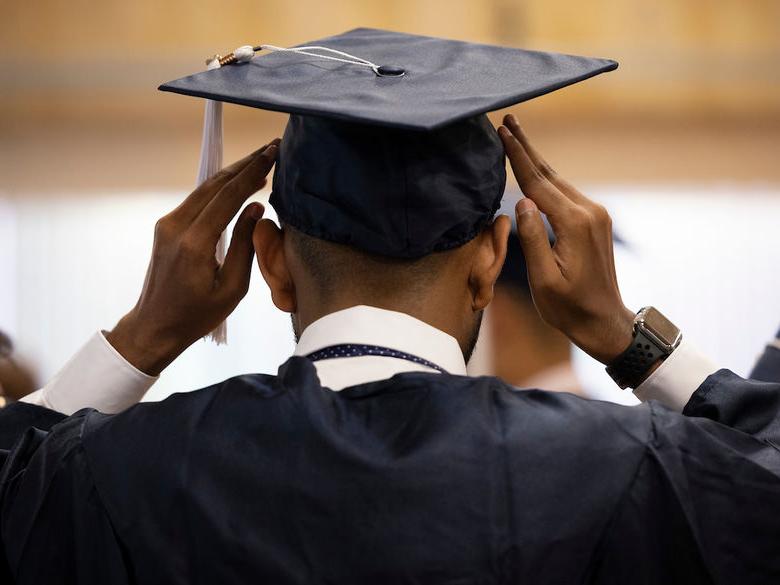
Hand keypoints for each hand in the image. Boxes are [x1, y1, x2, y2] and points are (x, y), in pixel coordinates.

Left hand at [106, 140, 279, 374]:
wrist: (155, 326)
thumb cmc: (197, 315)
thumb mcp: (232, 288)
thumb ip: (244, 245)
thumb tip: (256, 208)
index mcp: (195, 243)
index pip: (229, 196)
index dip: (253, 172)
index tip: (273, 154)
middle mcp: (177, 226)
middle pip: (215, 184)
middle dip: (246, 163)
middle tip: (272, 147)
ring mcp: (168, 224)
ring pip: (205, 188)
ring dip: (233, 173)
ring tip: (260, 160)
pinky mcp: (166, 227)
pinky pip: (198, 200)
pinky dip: (220, 188)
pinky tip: (239, 184)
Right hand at [498, 115, 633, 363]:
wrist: (604, 321)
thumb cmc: (569, 307)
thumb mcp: (544, 279)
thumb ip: (532, 238)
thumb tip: (522, 202)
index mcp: (574, 224)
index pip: (537, 183)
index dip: (517, 156)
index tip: (502, 131)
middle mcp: (589, 212)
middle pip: (549, 173)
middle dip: (526, 147)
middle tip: (508, 120)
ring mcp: (596, 215)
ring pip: (558, 181)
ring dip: (535, 160)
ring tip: (516, 139)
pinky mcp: (595, 221)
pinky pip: (565, 194)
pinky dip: (546, 179)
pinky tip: (534, 172)